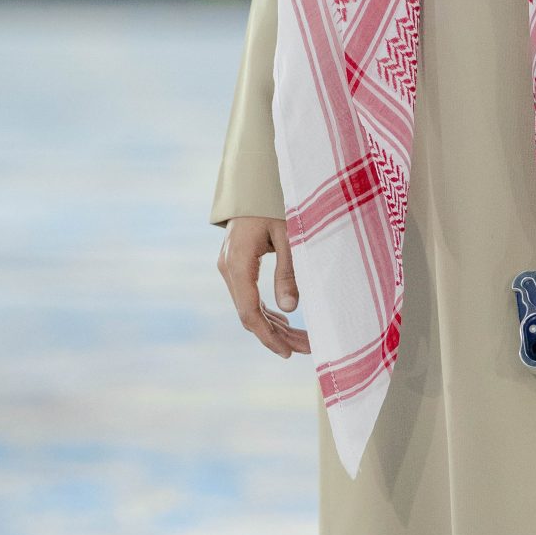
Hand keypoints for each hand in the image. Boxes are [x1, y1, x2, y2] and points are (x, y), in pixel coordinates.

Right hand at [219, 216, 309, 358]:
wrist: (254, 182)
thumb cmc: (275, 202)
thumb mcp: (288, 234)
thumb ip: (289, 271)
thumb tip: (290, 309)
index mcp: (238, 262)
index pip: (250, 311)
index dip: (269, 336)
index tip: (290, 352)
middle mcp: (228, 268)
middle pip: (249, 314)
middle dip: (277, 335)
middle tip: (307, 349)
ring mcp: (229, 267)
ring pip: (249, 308)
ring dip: (274, 326)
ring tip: (302, 341)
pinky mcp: (236, 265)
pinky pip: (249, 296)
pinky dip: (267, 312)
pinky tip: (286, 323)